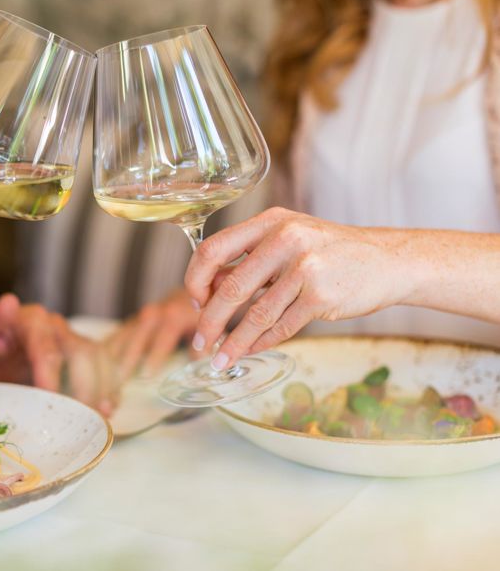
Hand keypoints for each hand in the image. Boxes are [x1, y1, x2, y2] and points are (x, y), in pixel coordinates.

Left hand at [0, 294, 115, 414]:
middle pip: (83, 353)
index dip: (51, 374)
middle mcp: (57, 327)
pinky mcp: (77, 358)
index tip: (49, 397)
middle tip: (80, 415)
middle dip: (85, 386)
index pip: (48, 348)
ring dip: (104, 387)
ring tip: (103, 414)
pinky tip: (109, 407)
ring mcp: (70, 341)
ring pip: (99, 359)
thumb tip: (9, 302)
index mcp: (33, 320)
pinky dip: (108, 387)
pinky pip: (102, 367)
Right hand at [105, 289, 199, 380]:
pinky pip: (122, 331)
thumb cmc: (205, 313)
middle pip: (139, 334)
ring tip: (106, 371)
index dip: (155, 356)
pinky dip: (113, 344)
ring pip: (127, 332)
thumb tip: (202, 363)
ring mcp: (144, 314)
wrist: (197, 289)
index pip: (163, 337)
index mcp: (175, 314)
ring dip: (116, 351)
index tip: (147, 374)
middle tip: (120, 377)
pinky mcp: (138, 318)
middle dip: (129, 356)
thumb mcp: (211, 326)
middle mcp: (157, 312)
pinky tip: (103, 358)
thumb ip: (206, 346)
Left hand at [185, 208, 405, 368]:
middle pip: (231, 287)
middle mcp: (285, 239)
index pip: (214, 248)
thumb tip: (205, 289)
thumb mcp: (288, 239)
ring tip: (219, 359)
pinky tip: (249, 351)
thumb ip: (248, 259)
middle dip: (209, 320)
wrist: (388, 261)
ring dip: (234, 342)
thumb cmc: (330, 252)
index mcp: (270, 222)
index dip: (195, 278)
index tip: (194, 300)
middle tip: (198, 342)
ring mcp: (305, 268)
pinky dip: (261, 343)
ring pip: (256, 315)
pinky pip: (281, 327)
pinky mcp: (322, 297)